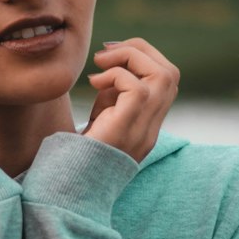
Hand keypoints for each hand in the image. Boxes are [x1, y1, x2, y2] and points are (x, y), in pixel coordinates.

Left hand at [81, 38, 179, 161]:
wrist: (67, 187)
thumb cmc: (76, 154)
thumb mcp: (101, 118)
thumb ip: (112, 94)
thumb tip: (111, 62)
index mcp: (147, 124)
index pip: (166, 81)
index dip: (144, 58)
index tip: (111, 56)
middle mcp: (151, 127)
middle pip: (170, 73)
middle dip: (140, 50)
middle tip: (106, 53)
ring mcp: (144, 130)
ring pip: (163, 75)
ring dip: (130, 57)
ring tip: (100, 64)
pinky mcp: (128, 128)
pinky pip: (137, 87)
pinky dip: (115, 74)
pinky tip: (93, 83)